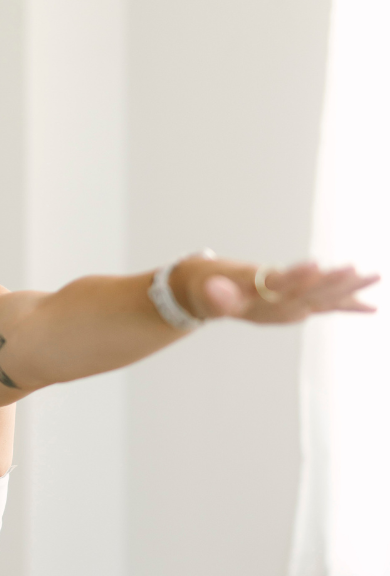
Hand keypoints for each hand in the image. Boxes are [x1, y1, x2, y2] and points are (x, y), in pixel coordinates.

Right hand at [184, 260, 378, 323]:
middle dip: (333, 283)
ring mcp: (286, 310)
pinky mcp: (291, 307)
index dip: (295, 277)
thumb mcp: (203, 291)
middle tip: (357, 270)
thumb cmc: (202, 289)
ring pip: (321, 299)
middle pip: (307, 294)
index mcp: (254, 299)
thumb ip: (214, 296)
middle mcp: (276, 307)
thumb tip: (215, 290)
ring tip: (373, 276)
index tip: (315, 265)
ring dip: (347, 289)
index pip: (276, 285)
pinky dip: (345, 305)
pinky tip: (370, 306)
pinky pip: (322, 307)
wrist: (202, 301)